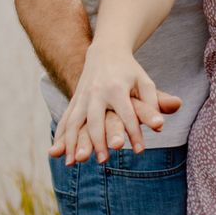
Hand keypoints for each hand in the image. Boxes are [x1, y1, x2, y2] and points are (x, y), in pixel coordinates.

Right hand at [50, 47, 181, 163]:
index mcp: (116, 88)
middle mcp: (97, 93)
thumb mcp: (144, 82)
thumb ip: (154, 102)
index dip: (134, 134)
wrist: (105, 52)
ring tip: (74, 162)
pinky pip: (65, 120)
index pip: (127, 115)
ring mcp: (82, 96)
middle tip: (104, 161)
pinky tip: (56, 152)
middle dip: (98, 141)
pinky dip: (60, 137)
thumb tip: (160, 126)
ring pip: (74, 122)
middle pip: (95, 120)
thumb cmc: (130, 72)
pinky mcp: (74, 100)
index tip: (140, 151)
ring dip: (73, 143)